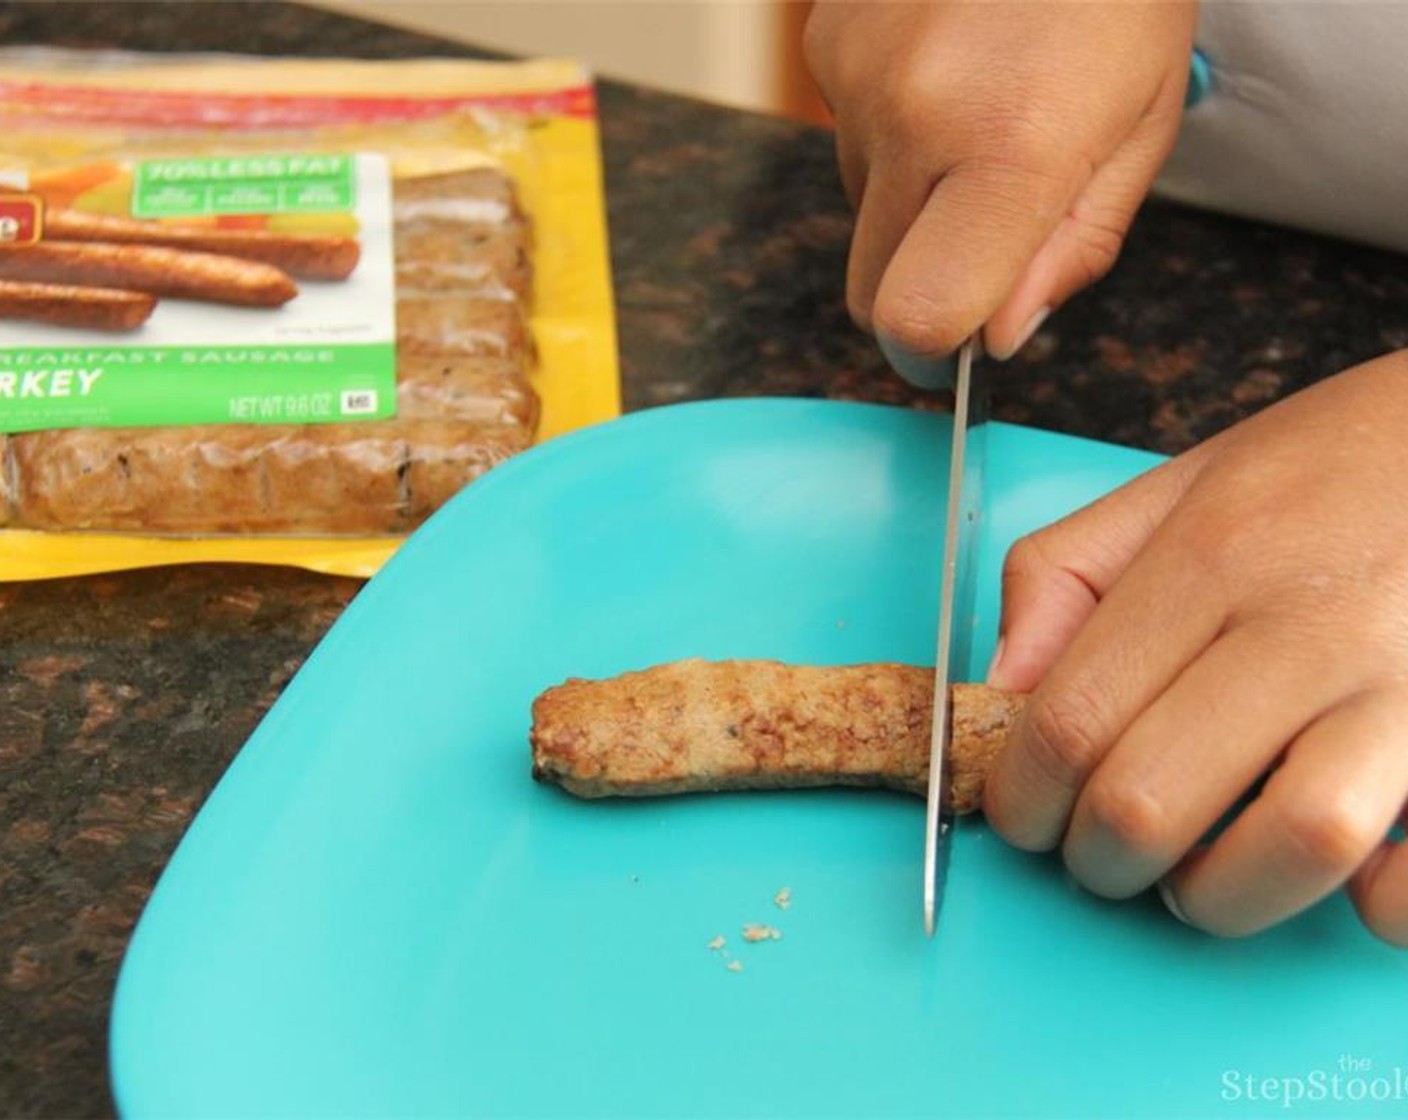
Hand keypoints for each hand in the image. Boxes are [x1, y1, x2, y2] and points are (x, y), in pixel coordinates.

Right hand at [804, 1, 1195, 376]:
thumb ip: (1070, 251)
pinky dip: (891, 132)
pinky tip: (944, 72)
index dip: (935, 345)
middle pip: (871, 288)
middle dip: (923, 280)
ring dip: (912, 196)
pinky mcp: (824, 43)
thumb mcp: (1140, 130)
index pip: (917, 315)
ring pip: (861, 212)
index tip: (962, 338)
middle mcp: (914, 115)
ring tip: (978, 113)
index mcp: (1011, 148)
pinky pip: (846, 141)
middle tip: (985, 221)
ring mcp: (855, 75)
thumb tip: (995, 338)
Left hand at [983, 352, 1407, 945]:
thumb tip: (996, 690)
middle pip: (1151, 801)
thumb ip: (1062, 578)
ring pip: (1294, 844)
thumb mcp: (1173, 487)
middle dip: (1095, 857)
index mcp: (1215, 555)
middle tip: (1099, 845)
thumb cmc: (1328, 470)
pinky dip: (1374, 906)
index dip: (1020, 797)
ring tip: (1200, 870)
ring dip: (1217, 894)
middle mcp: (1313, 623)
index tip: (1023, 812)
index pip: (1069, 720)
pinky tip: (1337, 871)